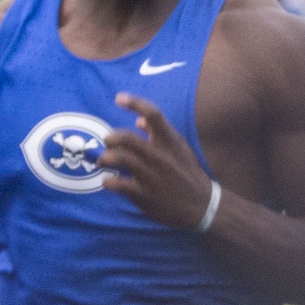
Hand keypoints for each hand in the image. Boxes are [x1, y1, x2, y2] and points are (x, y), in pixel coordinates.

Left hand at [99, 93, 212, 228]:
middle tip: (107, 142)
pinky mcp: (144, 194)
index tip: (119, 98)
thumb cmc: (188, 174)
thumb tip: (139, 120)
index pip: (154, 115)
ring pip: (121, 158)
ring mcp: (151, 175)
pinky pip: (118, 184)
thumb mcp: (180, 150)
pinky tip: (107, 181)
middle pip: (127, 138)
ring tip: (102, 162)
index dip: (135, 103)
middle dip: (111, 138)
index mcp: (170, 142)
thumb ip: (160, 134)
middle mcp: (160, 156)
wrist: (202, 206)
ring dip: (105, 158)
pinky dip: (108, 182)